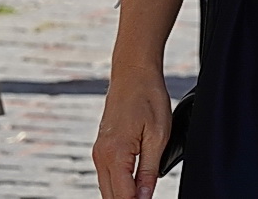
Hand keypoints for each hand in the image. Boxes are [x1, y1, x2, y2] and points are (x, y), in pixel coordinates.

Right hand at [94, 63, 173, 198]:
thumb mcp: (158, 135)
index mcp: (115, 154)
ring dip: (123, 195)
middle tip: (147, 198)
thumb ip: (149, 170)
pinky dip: (119, 184)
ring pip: (107, 188)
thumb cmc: (148, 97)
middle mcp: (101, 156)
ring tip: (143, 193)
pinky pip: (107, 175)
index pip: (123, 197)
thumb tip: (145, 197)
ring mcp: (98, 152)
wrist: (133, 72)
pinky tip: (134, 186)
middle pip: (111, 197)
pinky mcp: (101, 148)